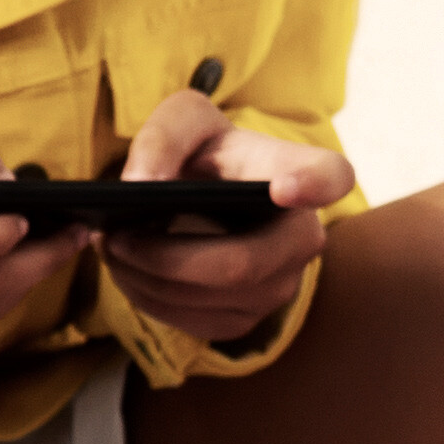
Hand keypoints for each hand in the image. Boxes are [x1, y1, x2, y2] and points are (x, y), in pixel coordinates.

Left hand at [97, 106, 349, 348]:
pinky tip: (131, 272)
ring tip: (112, 248)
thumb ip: (161, 137)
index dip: (313, 184)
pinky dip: (149, 299)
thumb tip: (140, 184)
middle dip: (163, 256)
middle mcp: (304, 236)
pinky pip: (196, 322)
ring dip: (146, 279)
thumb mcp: (181, 121)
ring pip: (211, 298)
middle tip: (112, 235)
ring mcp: (281, 285)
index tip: (283, 187)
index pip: (331, 176)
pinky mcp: (248, 318)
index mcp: (298, 171)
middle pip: (239, 265)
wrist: (207, 193)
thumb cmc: (204, 151)